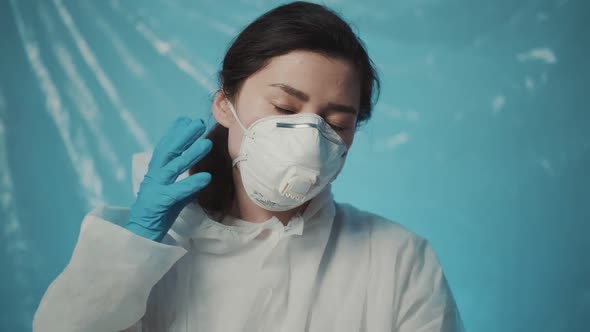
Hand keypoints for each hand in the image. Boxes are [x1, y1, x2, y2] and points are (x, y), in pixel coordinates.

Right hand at [124, 117, 212, 241]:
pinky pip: (178, 191)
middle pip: (169, 151)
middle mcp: (154, 176)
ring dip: (191, 154)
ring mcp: (156, 188)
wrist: (143, 233)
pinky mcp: (161, 202)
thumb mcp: (172, 189)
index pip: (165, 147)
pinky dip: (192, 183)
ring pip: (174, 167)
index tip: (187, 119)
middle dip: (184, 136)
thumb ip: (182, 177)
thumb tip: (198, 165)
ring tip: (206, 143)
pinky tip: (206, 177)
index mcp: (156, 171)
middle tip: (199, 123)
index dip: (175, 132)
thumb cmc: (159, 211)